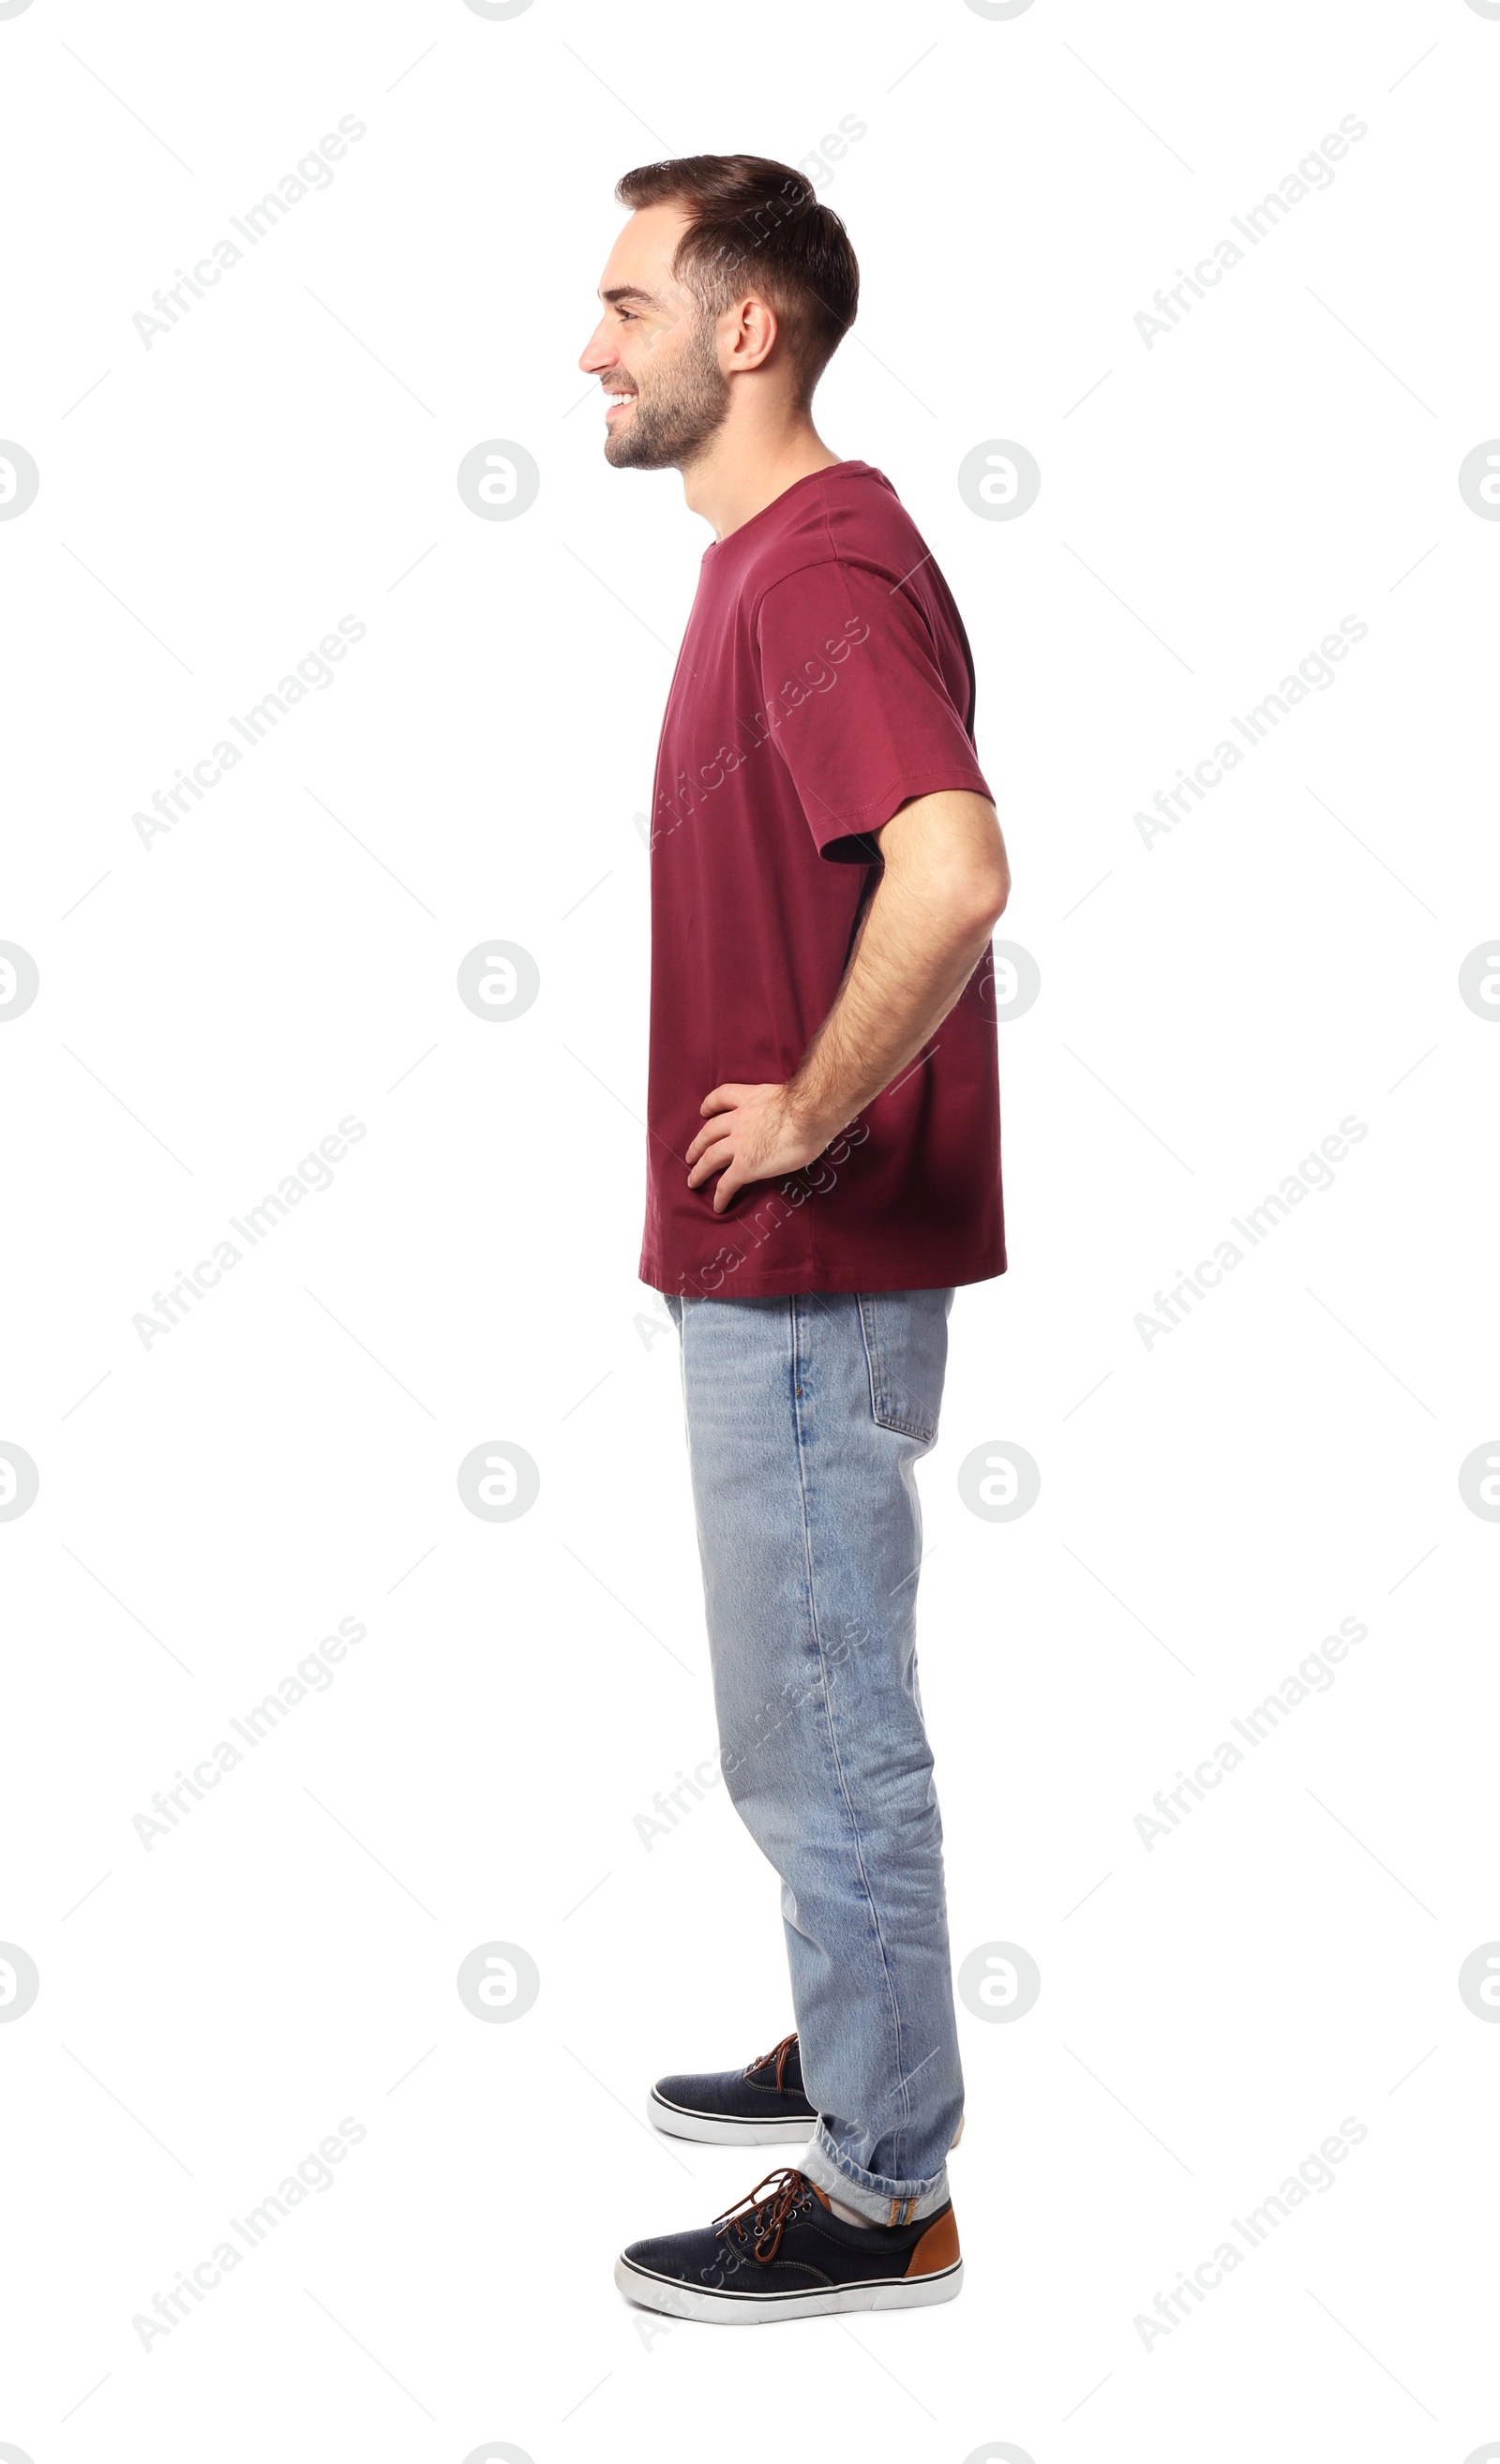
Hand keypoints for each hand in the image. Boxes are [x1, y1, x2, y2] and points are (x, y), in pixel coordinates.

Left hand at [685, 1081, 832, 1213]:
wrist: (810, 1112)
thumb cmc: (812, 1103)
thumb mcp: (792, 1098)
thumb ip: (787, 1107)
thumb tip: (802, 1116)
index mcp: (752, 1098)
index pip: (723, 1096)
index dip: (710, 1104)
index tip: (704, 1111)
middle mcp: (740, 1119)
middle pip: (709, 1131)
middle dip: (698, 1144)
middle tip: (691, 1155)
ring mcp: (740, 1143)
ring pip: (711, 1156)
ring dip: (699, 1169)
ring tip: (693, 1180)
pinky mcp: (746, 1165)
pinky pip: (727, 1183)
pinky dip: (720, 1196)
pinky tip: (717, 1206)